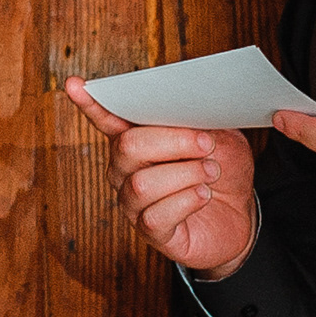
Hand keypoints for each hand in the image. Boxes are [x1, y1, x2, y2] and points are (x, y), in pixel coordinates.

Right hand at [64, 80, 259, 277]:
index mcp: (137, 140)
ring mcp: (134, 203)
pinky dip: (186, 201)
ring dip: (186, 173)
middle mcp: (125, 171)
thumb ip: (200, 121)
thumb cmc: (223, 170)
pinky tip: (204, 195)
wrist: (240, 215)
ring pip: (142, 184)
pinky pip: (155, 216)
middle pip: (128, 147)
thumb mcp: (220, 136)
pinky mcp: (151, 232)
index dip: (90, 104)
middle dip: (173, 141)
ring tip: (212, 172)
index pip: (107, 119)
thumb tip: (189, 107)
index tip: (74, 84)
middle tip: (206, 143)